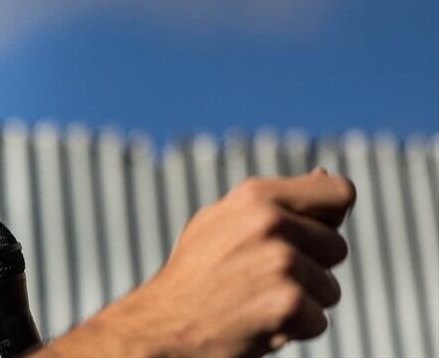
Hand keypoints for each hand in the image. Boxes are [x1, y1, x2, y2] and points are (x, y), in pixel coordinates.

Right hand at [38, 168, 355, 357]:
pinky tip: (257, 322)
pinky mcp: (288, 303)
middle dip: (311, 268)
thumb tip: (325, 174)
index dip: (333, 217)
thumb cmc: (196, 273)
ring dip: (302, 302)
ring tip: (255, 300)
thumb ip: (275, 200)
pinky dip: (293, 330)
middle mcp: (270, 221)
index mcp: (256, 195)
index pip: (341, 192)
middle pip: (337, 247)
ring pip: (330, 288)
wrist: (163, 324)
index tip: (312, 235)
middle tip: (263, 278)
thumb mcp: (222, 220)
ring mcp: (280, 262)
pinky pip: (318, 321)